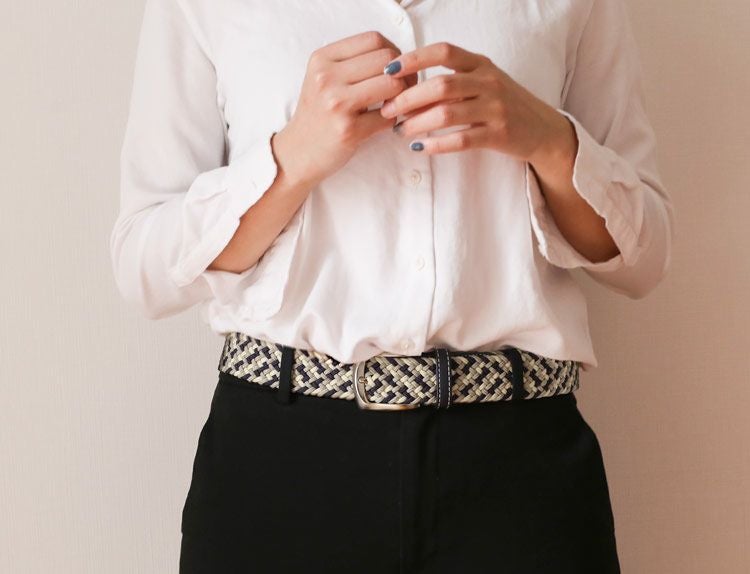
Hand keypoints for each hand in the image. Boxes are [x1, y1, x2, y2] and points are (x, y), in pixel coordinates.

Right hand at [273, 31, 417, 188]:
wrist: (297, 153)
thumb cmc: (318, 114)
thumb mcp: (324, 79)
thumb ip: (354, 63)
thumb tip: (400, 59)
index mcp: (322, 59)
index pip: (373, 39)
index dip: (393, 52)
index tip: (395, 69)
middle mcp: (326, 77)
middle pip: (386, 60)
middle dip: (404, 74)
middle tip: (402, 89)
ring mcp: (336, 103)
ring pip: (392, 85)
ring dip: (402, 96)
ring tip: (394, 105)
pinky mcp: (348, 129)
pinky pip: (389, 117)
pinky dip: (392, 120)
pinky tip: (381, 123)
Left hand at [378, 41, 574, 165]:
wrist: (543, 131)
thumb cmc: (503, 105)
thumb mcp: (483, 82)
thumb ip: (452, 80)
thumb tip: (405, 90)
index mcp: (481, 64)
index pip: (443, 52)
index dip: (413, 59)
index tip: (388, 70)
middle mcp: (489, 82)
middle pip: (440, 85)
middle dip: (408, 98)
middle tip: (387, 110)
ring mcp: (495, 108)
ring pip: (447, 113)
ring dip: (417, 123)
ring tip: (400, 132)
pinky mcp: (499, 134)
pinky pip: (461, 140)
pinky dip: (436, 145)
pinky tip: (420, 147)